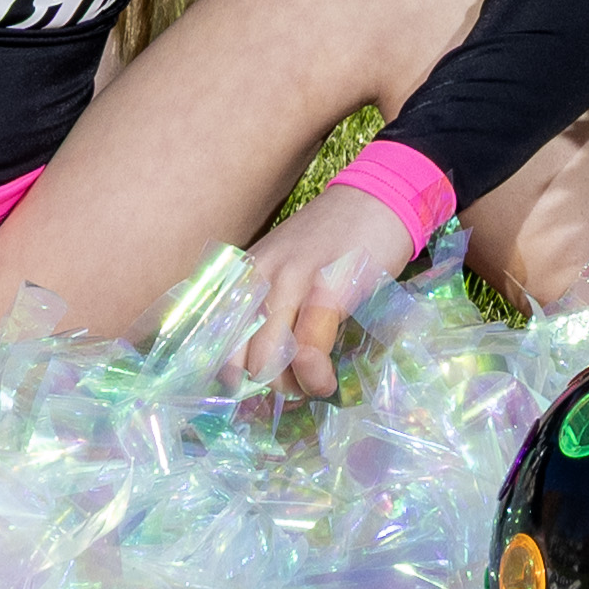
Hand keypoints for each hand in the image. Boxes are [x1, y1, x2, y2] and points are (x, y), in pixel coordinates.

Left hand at [233, 175, 423, 394]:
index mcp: (242, 273)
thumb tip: (257, 366)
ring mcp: (290, 282)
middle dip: (262, 385)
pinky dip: (314, 378)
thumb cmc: (333, 241)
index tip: (251, 390)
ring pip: (266, 362)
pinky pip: (308, 352)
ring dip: (289, 387)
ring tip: (310, 383)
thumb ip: (265, 304)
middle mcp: (256, 277)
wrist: (379, 198)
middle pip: (234, 359)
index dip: (228, 376)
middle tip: (290, 385)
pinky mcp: (326, 290)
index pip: (210, 338)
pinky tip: (324, 380)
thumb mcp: (283, 265)